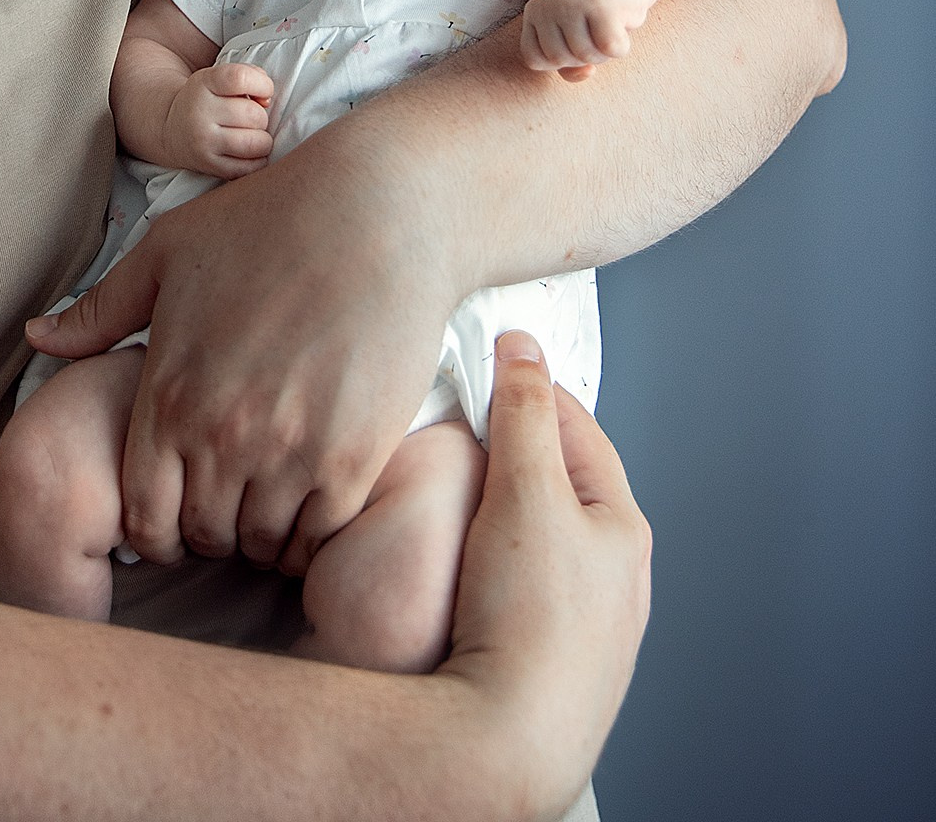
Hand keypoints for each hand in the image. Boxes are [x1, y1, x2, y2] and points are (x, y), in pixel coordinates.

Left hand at [29, 125, 451, 576]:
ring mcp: (289, 452)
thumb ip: (100, 310)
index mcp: (169, 394)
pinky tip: (315, 492)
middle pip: (203, 536)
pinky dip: (312, 529)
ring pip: (261, 543)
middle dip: (210, 525)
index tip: (178, 508)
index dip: (156, 526)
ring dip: (262, 530)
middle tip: (230, 497)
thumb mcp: (168, 250)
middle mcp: (222, 436)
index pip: (143, 515)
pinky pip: (319, 535)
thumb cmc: (268, 219)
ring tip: (273, 494)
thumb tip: (37, 338)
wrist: (377, 210)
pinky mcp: (354, 458)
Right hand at [163, 63, 274, 175]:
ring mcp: (203, 141)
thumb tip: (266, 101)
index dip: (263, 85)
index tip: (262, 92)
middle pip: (254, 115)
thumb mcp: (219, 78)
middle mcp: (199, 112)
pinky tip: (248, 152)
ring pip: (255, 143)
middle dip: (261, 117)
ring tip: (252, 136)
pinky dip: (257, 161)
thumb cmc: (209, 99)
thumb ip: (250, 77)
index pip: (240, 78)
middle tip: (250, 119)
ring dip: (262, 141)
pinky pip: (249, 168)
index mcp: (204, 83)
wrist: (173, 128)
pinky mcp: (209, 165)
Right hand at [443, 331, 651, 810]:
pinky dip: (497, 560)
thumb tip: (522, 345)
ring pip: (544, 537)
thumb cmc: (526, 619)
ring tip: (461, 496)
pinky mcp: (552, 663)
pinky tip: (468, 568)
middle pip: (563, 483)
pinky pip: (525, 587)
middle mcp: (619, 578)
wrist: (507, 740)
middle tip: (464, 429)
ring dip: (505, 507)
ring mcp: (589, 626)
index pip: (577, 428)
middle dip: (516, 449)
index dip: (528, 390)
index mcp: (624, 528)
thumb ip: (521, 412)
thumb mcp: (525, 491)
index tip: (486, 369)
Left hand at [520, 0, 655, 80]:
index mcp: (534, 11)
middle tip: (594, 32)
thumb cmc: (594, 15)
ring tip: (606, 28)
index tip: (572, 41)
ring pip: (585, 56)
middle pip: (559, 59)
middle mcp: (548, 4)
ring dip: (603, 52)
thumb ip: (568, 67)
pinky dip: (621, 47)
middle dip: (582, 56)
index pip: (534, 59)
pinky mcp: (600, 5)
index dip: (557, 60)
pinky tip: (620, 25)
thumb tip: (586, 72)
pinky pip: (611, 49)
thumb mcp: (572, 40)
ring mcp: (573, 3)